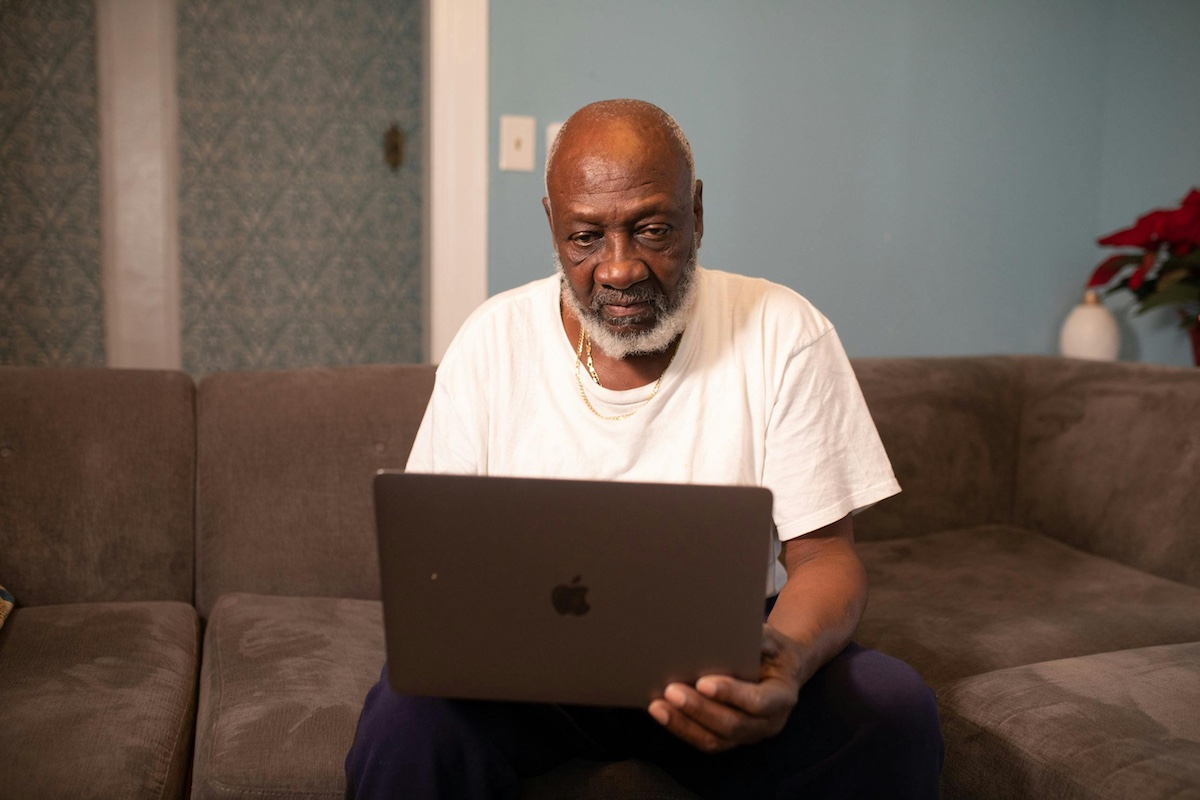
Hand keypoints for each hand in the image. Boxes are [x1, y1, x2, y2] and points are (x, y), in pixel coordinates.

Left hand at [647, 624, 803, 752]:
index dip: (730, 694)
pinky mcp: (730, 740)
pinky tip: (661, 714)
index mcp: (782, 697)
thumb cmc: (772, 651)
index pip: (758, 701)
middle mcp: (768, 723)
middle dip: (699, 709)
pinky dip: (681, 728)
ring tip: (658, 707)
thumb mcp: (772, 639)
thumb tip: (730, 633)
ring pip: (714, 739)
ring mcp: (748, 736)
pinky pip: (704, 740)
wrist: (780, 670)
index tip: (702, 682)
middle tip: (671, 692)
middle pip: (732, 725)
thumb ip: (758, 638)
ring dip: (683, 724)